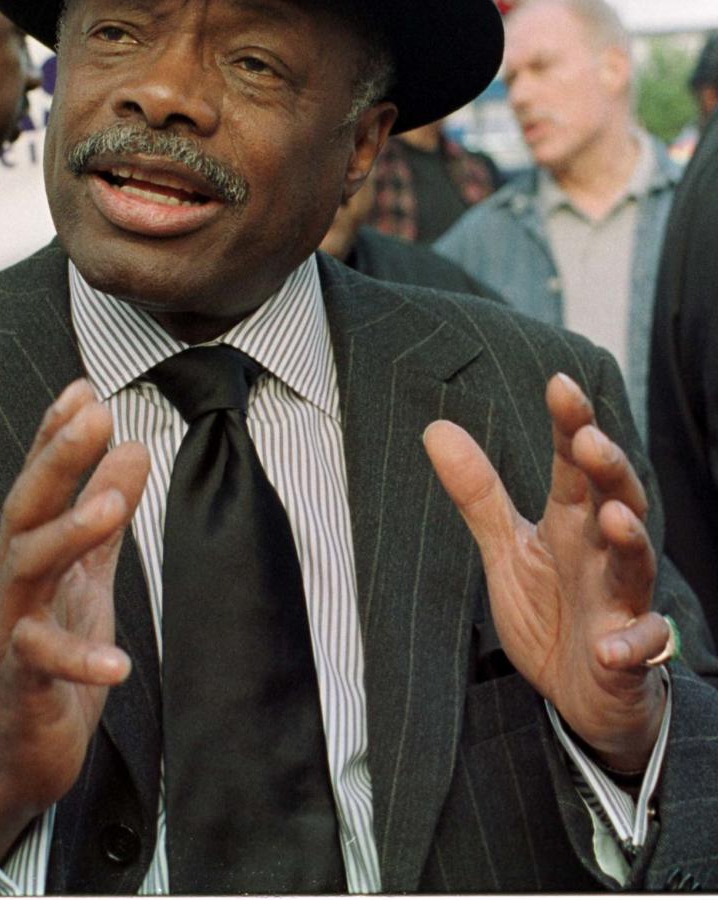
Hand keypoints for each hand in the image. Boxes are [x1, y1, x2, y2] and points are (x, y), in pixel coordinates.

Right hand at [0, 380, 149, 862]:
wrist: (10, 752)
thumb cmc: (47, 652)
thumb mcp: (84, 574)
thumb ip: (103, 514)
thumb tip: (135, 446)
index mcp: (23, 550)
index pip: (36, 482)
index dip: (54, 435)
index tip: (84, 388)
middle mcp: (7, 581)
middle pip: (26, 509)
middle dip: (57, 460)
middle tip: (95, 416)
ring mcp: (8, 631)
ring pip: (27, 570)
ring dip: (69, 534)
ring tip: (114, 506)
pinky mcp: (19, 687)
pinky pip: (42, 664)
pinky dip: (79, 658)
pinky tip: (117, 661)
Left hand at [423, 372, 668, 772]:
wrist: (583, 693)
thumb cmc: (551, 609)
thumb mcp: (507, 548)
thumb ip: (478, 493)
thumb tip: (436, 428)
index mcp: (572, 523)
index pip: (574, 466)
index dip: (570, 425)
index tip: (559, 384)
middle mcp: (601, 554)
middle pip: (617, 501)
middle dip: (608, 470)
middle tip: (590, 439)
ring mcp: (620, 603)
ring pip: (635, 566)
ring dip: (630, 541)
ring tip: (614, 517)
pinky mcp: (628, 655)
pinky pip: (640, 647)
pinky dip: (631, 645)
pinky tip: (611, 646)